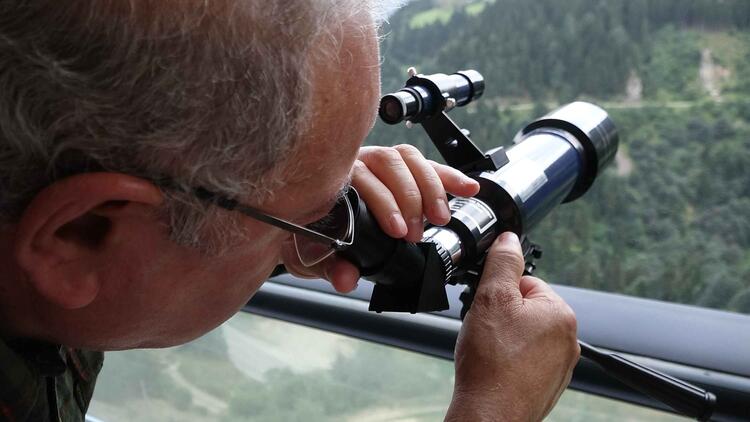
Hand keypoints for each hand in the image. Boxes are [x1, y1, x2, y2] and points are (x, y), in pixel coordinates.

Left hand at [281, 144, 479, 292]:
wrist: (307, 231)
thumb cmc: (308, 239)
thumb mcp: (311, 258)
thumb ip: (329, 267)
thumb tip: (346, 278)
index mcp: (332, 181)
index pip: (360, 177)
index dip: (383, 201)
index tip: (397, 231)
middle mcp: (353, 164)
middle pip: (388, 163)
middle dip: (409, 199)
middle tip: (415, 234)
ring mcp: (376, 162)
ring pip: (408, 158)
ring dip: (430, 187)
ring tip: (440, 218)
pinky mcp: (400, 170)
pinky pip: (425, 165)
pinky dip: (448, 176)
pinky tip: (468, 188)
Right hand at [446, 232, 579, 421]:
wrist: (490, 414)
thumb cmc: (491, 363)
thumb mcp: (491, 298)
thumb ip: (502, 263)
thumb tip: (509, 239)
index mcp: (560, 313)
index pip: (526, 283)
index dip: (499, 292)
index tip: (487, 309)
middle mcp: (567, 339)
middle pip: (525, 309)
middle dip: (502, 317)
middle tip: (485, 332)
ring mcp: (559, 365)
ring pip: (523, 336)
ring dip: (503, 339)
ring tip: (488, 352)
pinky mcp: (546, 385)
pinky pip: (523, 361)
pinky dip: (507, 361)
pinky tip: (494, 368)